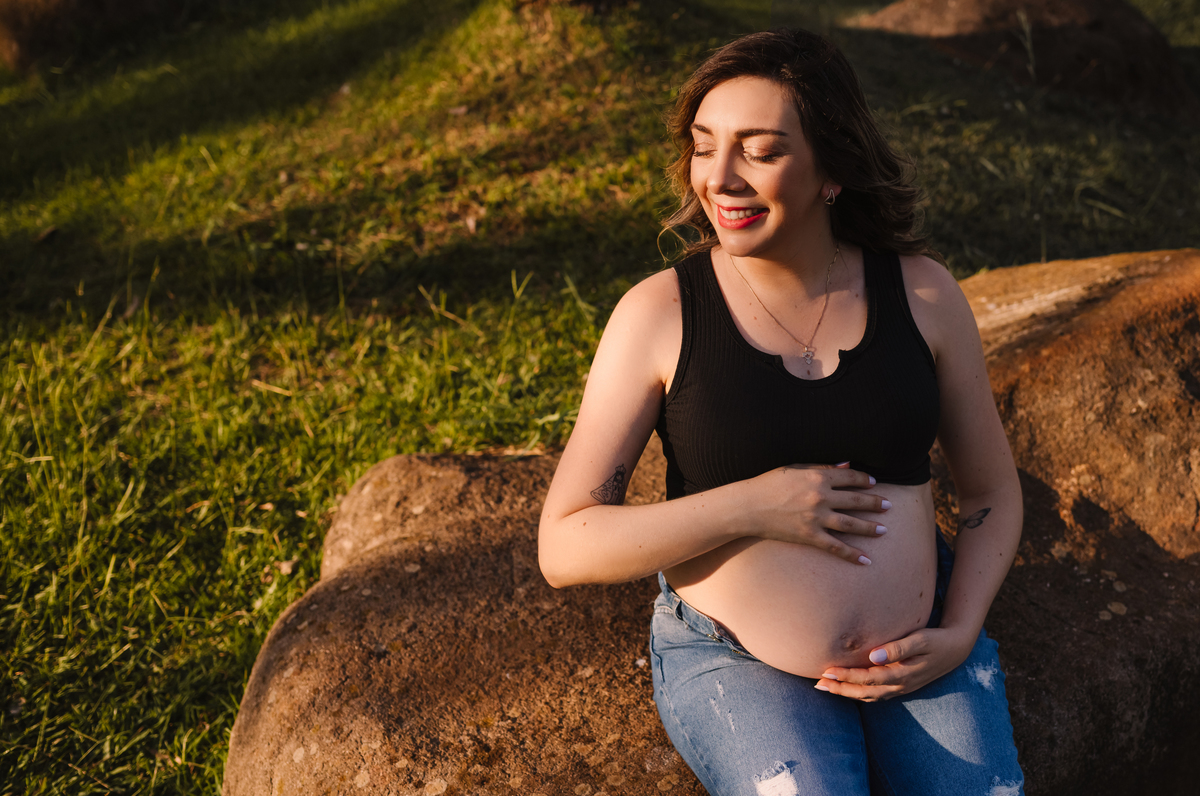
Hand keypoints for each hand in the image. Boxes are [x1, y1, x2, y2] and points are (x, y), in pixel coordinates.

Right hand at [752, 462, 889, 564]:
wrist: (748, 506)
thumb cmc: (768, 483)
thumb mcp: (795, 468)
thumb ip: (822, 467)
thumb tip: (847, 465)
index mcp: (818, 477)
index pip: (851, 478)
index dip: (865, 480)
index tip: (874, 483)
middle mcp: (821, 497)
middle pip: (856, 501)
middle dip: (875, 503)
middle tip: (889, 506)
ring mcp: (817, 518)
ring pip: (851, 524)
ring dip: (870, 527)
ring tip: (883, 530)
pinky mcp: (810, 535)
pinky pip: (836, 546)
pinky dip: (853, 554)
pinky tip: (866, 560)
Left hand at [813, 625, 976, 701]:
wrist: (955, 649)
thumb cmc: (935, 640)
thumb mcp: (920, 639)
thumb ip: (898, 648)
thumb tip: (873, 656)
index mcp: (902, 674)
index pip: (868, 679)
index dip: (847, 677)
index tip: (827, 671)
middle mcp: (900, 685)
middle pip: (865, 692)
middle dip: (840, 689)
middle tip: (818, 684)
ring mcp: (901, 688)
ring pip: (869, 696)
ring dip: (847, 693)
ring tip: (826, 687)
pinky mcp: (901, 686)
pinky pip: (876, 695)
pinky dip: (859, 693)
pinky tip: (846, 689)